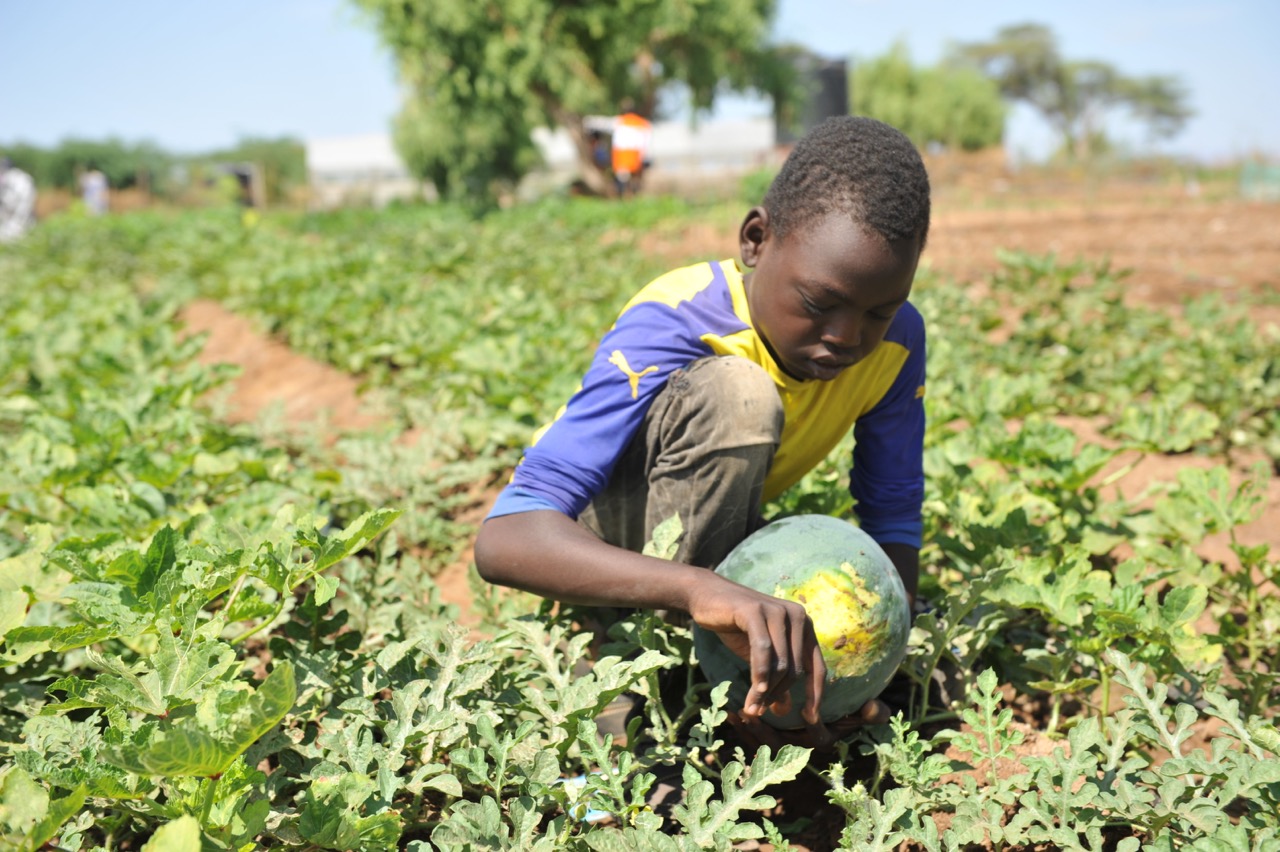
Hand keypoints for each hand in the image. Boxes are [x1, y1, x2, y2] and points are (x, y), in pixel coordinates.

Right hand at [685, 573, 826, 724]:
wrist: (707, 596)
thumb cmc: (736, 626)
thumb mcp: (759, 655)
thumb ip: (775, 678)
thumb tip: (783, 711)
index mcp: (804, 626)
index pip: (817, 666)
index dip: (816, 694)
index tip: (810, 719)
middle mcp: (797, 616)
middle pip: (795, 669)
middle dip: (777, 694)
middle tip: (759, 710)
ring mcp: (777, 611)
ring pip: (780, 663)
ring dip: (766, 690)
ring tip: (752, 706)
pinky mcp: (756, 611)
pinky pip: (763, 650)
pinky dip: (759, 673)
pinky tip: (754, 690)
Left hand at [725, 698, 889, 752]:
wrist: (820, 719)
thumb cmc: (842, 715)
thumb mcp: (858, 713)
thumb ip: (871, 712)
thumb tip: (877, 708)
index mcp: (822, 740)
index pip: (818, 737)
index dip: (814, 726)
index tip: (807, 712)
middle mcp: (800, 748)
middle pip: (781, 743)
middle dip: (766, 730)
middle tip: (754, 712)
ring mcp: (782, 747)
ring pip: (763, 741)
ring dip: (750, 729)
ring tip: (737, 712)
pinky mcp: (768, 741)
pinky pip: (753, 738)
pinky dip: (742, 727)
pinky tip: (730, 712)